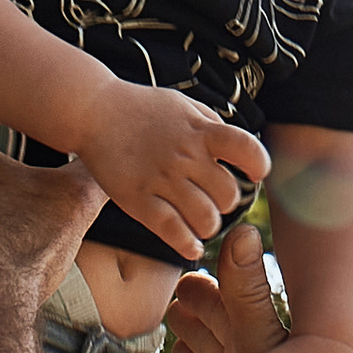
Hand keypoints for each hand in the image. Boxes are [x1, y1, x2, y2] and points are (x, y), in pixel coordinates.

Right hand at [75, 86, 268, 263]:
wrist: (94, 111)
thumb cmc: (142, 109)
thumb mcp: (184, 105)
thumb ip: (213, 126)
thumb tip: (240, 151)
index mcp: (200, 131)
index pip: (246, 149)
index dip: (258, 165)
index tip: (254, 173)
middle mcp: (185, 156)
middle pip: (228, 195)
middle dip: (226, 203)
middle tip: (215, 202)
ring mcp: (161, 180)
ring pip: (205, 219)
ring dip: (209, 226)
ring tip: (202, 222)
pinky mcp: (138, 200)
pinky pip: (173, 232)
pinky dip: (188, 245)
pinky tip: (192, 246)